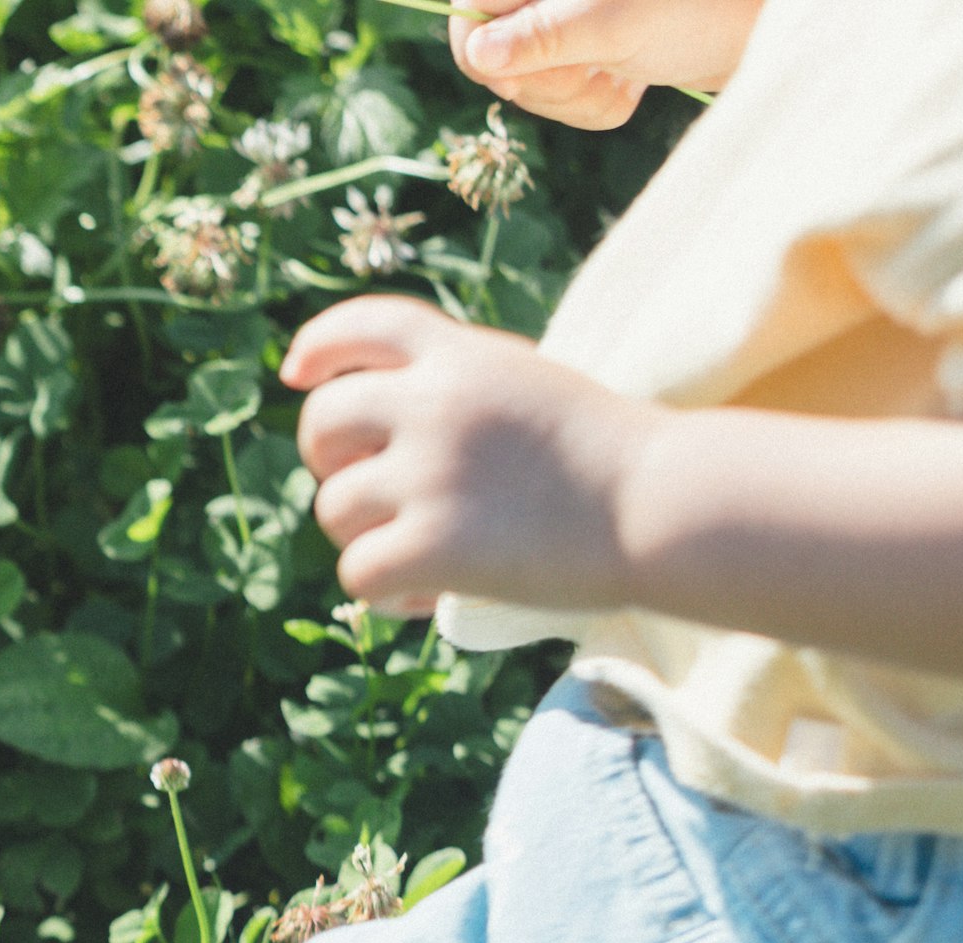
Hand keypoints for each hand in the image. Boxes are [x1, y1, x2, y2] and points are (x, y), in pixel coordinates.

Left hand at [282, 297, 657, 616]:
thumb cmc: (609, 460)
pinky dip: (386, 594)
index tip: (299, 374)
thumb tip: (365, 437)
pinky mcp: (429, 544)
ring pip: (334, 507)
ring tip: (430, 547)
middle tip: (373, 490)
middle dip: (329, 460)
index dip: (320, 347)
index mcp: (464, 356)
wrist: (663, 505)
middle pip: (322, 422)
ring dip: (368, 534)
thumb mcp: (530, 389)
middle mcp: (434, 404)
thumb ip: (457, 393)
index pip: (366, 327)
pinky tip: (429, 593)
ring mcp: (427, 473)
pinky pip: (357, 574)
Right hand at [449, 0, 765, 128]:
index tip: (532, 77)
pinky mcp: (592, 49)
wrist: (767, 24)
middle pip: (496, 58)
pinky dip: (595, 104)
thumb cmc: (703, 8)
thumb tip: (478, 53)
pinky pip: (563, 95)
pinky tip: (632, 85)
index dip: (493, 58)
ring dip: (576, 97)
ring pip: (530, 82)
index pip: (470, 17)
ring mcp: (570, 19)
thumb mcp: (616, 25)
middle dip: (547, 81)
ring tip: (627, 78)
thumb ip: (542, 37)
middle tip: (602, 70)